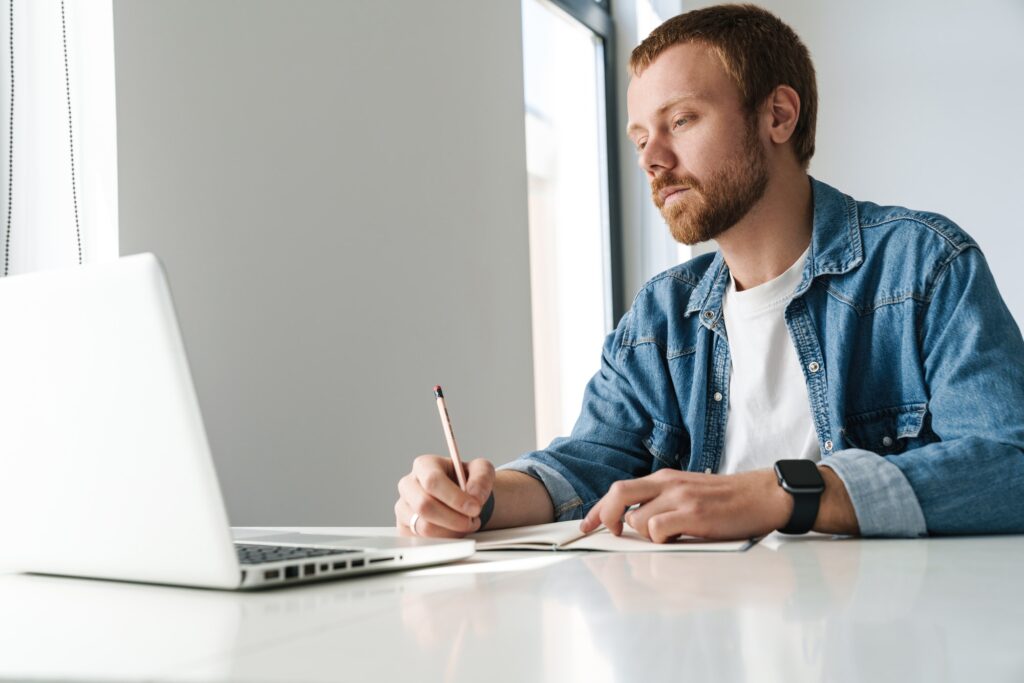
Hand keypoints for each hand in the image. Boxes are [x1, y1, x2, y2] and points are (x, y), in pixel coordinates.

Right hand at [395, 455, 494, 537]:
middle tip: (473, 521)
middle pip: (424, 506)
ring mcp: (403, 507)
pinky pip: (422, 539)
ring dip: (451, 531)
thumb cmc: (467, 481)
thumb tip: (474, 495)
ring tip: (466, 524)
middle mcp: (408, 485)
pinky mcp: (404, 527)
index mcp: (424, 465)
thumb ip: (481, 478)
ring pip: (423, 527)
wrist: (460, 497)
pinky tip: (454, 531)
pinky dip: (444, 539)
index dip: (454, 497)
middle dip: (454, 518)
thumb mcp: (481, 470)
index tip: (474, 507)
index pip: (432, 481)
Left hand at [579, 469, 791, 541]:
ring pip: (638, 519)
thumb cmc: (727, 500)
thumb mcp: (688, 492)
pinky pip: (659, 529)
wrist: (764, 495)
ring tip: (670, 537)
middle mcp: (668, 483)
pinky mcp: (694, 513)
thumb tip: (633, 524)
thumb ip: (662, 502)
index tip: (587, 524)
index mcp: (665, 478)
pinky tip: (680, 538)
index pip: (620, 488)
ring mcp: (681, 497)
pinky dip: (661, 539)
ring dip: (646, 534)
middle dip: (606, 516)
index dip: (598, 508)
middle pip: (619, 494)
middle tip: (611, 534)